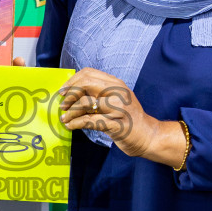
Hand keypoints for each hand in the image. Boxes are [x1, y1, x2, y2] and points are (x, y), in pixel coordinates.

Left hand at [59, 68, 184, 163]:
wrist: (149, 136)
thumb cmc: (129, 118)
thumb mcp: (117, 100)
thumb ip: (99, 93)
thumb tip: (72, 92)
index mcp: (116, 83)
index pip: (88, 73)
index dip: (72, 81)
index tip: (63, 91)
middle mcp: (117, 92)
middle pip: (85, 83)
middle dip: (69, 94)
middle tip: (62, 104)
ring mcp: (117, 108)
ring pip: (85, 103)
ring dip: (70, 112)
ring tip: (64, 118)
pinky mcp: (115, 124)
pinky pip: (88, 121)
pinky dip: (75, 123)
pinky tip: (70, 126)